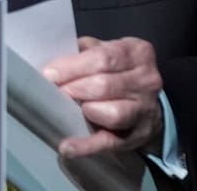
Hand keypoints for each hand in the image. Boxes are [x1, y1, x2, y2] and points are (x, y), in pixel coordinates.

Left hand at [43, 36, 164, 157]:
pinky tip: (68, 147)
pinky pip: (111, 142)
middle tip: (55, 91)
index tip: (49, 74)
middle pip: (104, 85)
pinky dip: (87, 146)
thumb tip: (55, 60)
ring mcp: (145, 110)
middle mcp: (146, 81)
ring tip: (69, 108)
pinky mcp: (137, 135)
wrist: (148, 100)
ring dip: (86, 110)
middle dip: (74, 88)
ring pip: (113, 113)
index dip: (72, 67)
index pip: (102, 58)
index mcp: (137, 53)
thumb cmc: (118, 70)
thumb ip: (84, 50)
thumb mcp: (107, 50)